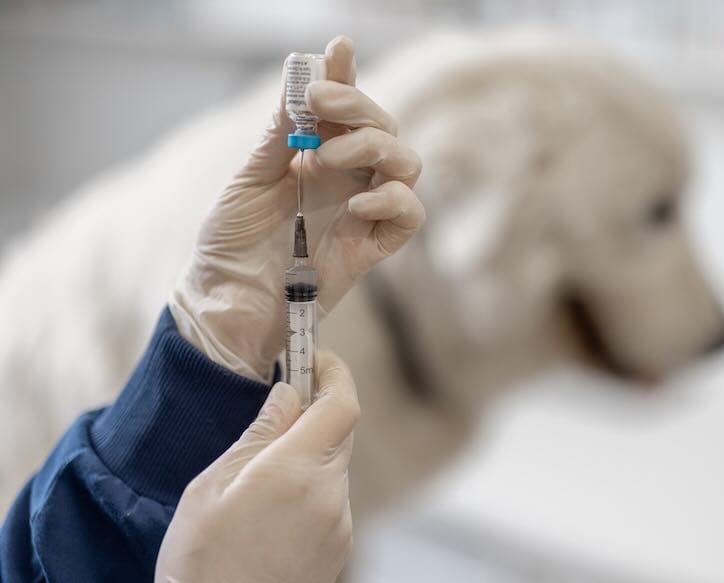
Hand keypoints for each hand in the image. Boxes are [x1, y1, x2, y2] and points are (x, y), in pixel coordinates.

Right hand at [154, 352, 357, 582]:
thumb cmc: (202, 560)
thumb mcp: (212, 485)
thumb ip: (258, 434)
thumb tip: (289, 394)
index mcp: (295, 471)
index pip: (341, 403)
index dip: (333, 372)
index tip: (315, 357)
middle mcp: (329, 494)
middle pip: (340, 430)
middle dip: (316, 409)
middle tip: (282, 405)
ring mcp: (340, 522)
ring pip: (335, 464)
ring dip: (309, 452)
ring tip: (261, 474)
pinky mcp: (340, 544)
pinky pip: (332, 496)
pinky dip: (311, 485)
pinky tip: (273, 508)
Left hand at [170, 35, 423, 380]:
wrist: (226, 303)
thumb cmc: (230, 244)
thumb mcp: (247, 180)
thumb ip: (279, 136)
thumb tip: (299, 82)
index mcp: (315, 157)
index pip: (343, 109)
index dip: (347, 77)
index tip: (338, 50)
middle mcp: (346, 179)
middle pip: (384, 128)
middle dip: (358, 106)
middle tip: (319, 104)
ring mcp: (363, 211)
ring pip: (406, 163)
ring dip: (373, 147)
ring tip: (325, 160)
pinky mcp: (373, 247)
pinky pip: (409, 214)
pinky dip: (393, 199)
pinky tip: (356, 201)